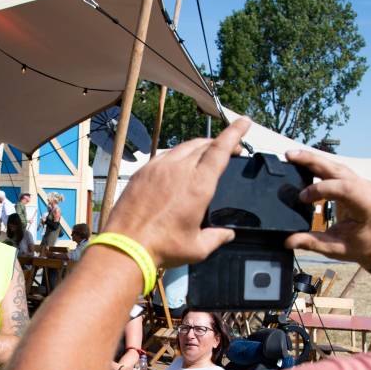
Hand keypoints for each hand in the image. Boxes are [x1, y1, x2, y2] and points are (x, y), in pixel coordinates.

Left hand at [101, 118, 251, 267]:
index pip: (221, 149)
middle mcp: (179, 169)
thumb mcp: (198, 248)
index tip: (245, 122)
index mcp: (199, 184)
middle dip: (219, 142)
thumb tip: (228, 234)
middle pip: (203, 144)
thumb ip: (217, 237)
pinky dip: (177, 155)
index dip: (235, 132)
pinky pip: (164, 155)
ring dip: (198, 147)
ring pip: (183, 147)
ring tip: (204, 155)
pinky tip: (178, 166)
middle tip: (228, 149)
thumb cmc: (162, 247)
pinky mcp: (143, 172)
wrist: (125, 246)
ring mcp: (158, 167)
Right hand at [284, 148, 370, 264]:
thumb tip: (288, 241)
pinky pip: (336, 169)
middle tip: (290, 156)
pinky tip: (304, 163)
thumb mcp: (335, 249)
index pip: (345, 188)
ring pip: (336, 166)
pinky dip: (319, 165)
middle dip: (312, 161)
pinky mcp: (355, 181)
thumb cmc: (360, 245)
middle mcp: (367, 190)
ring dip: (313, 160)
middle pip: (338, 170)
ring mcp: (362, 183)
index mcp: (366, 207)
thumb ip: (312, 242)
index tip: (302, 198)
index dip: (321, 189)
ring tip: (292, 156)